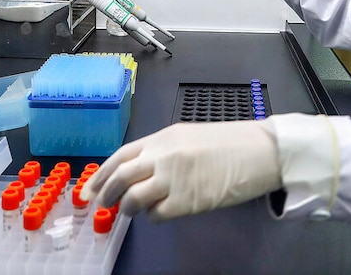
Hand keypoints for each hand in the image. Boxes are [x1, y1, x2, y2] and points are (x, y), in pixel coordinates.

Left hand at [80, 120, 281, 220]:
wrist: (260, 152)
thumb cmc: (230, 143)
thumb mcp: (189, 136)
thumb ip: (162, 150)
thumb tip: (139, 169)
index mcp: (163, 138)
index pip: (121, 156)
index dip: (101, 174)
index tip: (90, 188)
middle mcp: (164, 156)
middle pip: (121, 176)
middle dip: (106, 193)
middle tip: (102, 203)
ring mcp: (174, 179)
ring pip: (133, 198)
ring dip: (127, 207)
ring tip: (130, 210)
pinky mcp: (187, 201)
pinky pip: (156, 214)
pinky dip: (152, 216)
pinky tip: (160, 211)